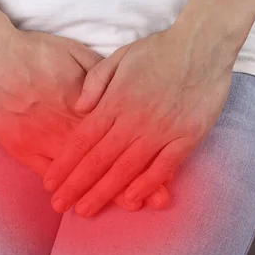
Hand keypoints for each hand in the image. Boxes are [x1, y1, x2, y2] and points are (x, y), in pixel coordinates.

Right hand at [0, 28, 166, 211]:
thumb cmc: (36, 52)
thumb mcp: (76, 53)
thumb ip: (100, 75)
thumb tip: (121, 93)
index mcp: (87, 106)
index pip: (122, 137)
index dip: (144, 156)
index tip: (164, 171)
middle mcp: (71, 127)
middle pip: (108, 159)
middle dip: (136, 181)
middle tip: (158, 202)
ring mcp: (47, 140)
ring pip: (81, 170)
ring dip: (102, 190)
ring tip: (122, 208)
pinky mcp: (25, 147)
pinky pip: (47, 170)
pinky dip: (63, 185)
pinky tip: (77, 200)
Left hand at [42, 22, 234, 216]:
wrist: (203, 44)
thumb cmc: (158, 50)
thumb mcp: (119, 57)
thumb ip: (94, 82)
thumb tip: (77, 108)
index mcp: (115, 101)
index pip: (83, 140)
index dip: (65, 164)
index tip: (51, 182)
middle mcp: (134, 120)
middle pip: (99, 160)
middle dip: (77, 186)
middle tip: (61, 206)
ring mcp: (161, 130)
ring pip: (127, 168)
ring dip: (105, 192)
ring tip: (86, 210)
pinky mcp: (186, 137)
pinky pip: (163, 167)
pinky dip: (146, 185)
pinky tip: (131, 201)